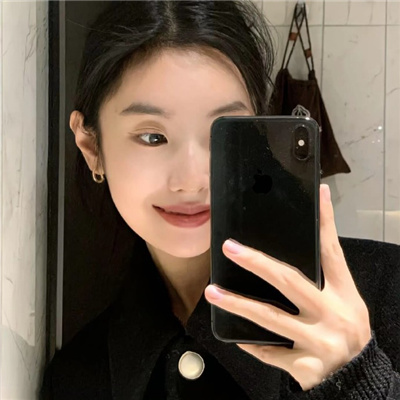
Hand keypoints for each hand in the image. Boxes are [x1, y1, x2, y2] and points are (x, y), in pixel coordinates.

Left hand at [204, 184, 371, 390]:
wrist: (358, 379)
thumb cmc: (346, 331)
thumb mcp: (345, 302)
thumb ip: (323, 279)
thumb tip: (298, 246)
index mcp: (345, 294)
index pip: (331, 252)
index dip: (325, 223)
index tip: (316, 194)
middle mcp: (334, 315)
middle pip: (289, 281)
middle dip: (256, 263)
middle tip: (230, 248)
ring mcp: (319, 342)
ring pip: (270, 318)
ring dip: (237, 304)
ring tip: (213, 292)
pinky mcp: (305, 367)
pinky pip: (270, 352)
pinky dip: (253, 343)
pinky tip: (236, 335)